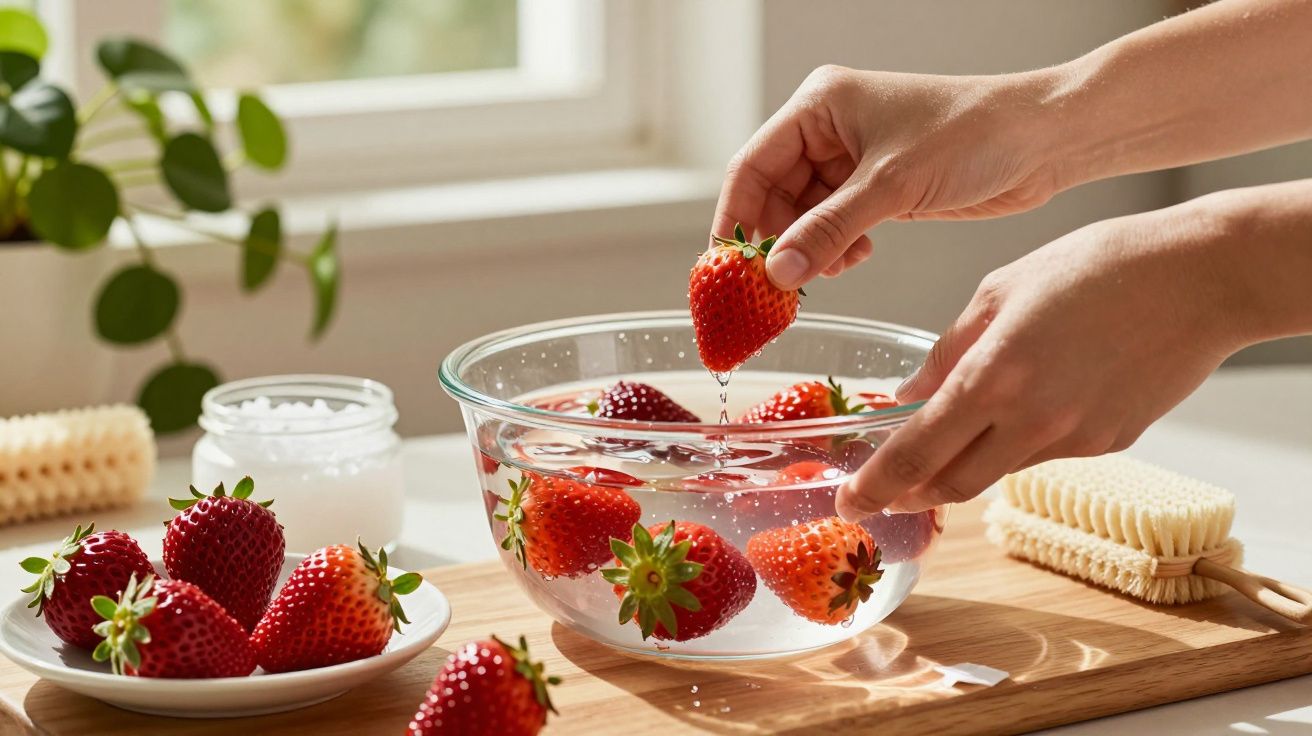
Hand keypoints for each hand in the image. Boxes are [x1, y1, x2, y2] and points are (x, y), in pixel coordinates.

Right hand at [711, 65, 1063, 289]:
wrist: (1043, 140)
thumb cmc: (973, 135)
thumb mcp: (891, 185)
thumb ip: (828, 230)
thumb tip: (777, 272)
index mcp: (819, 105)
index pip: (751, 166)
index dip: (736, 219)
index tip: (727, 268)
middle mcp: (828, 128)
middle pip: (772, 195)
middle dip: (777, 241)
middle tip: (777, 287)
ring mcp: (852, 158)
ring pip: (803, 215)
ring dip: (810, 249)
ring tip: (830, 270)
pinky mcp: (876, 186)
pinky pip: (834, 224)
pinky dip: (836, 248)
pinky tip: (856, 257)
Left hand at [834, 202, 1249, 518]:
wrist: (1200, 278)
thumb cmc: (1097, 266)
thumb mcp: (1000, 292)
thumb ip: (946, 353)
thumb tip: (906, 397)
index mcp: (993, 376)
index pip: (916, 454)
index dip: (876, 486)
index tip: (850, 501)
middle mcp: (1032, 421)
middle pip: (952, 485)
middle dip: (909, 495)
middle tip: (881, 493)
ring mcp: (1075, 439)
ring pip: (998, 472)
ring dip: (961, 467)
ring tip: (945, 442)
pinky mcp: (1109, 444)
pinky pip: (1044, 455)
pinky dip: (1015, 444)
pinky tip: (1024, 409)